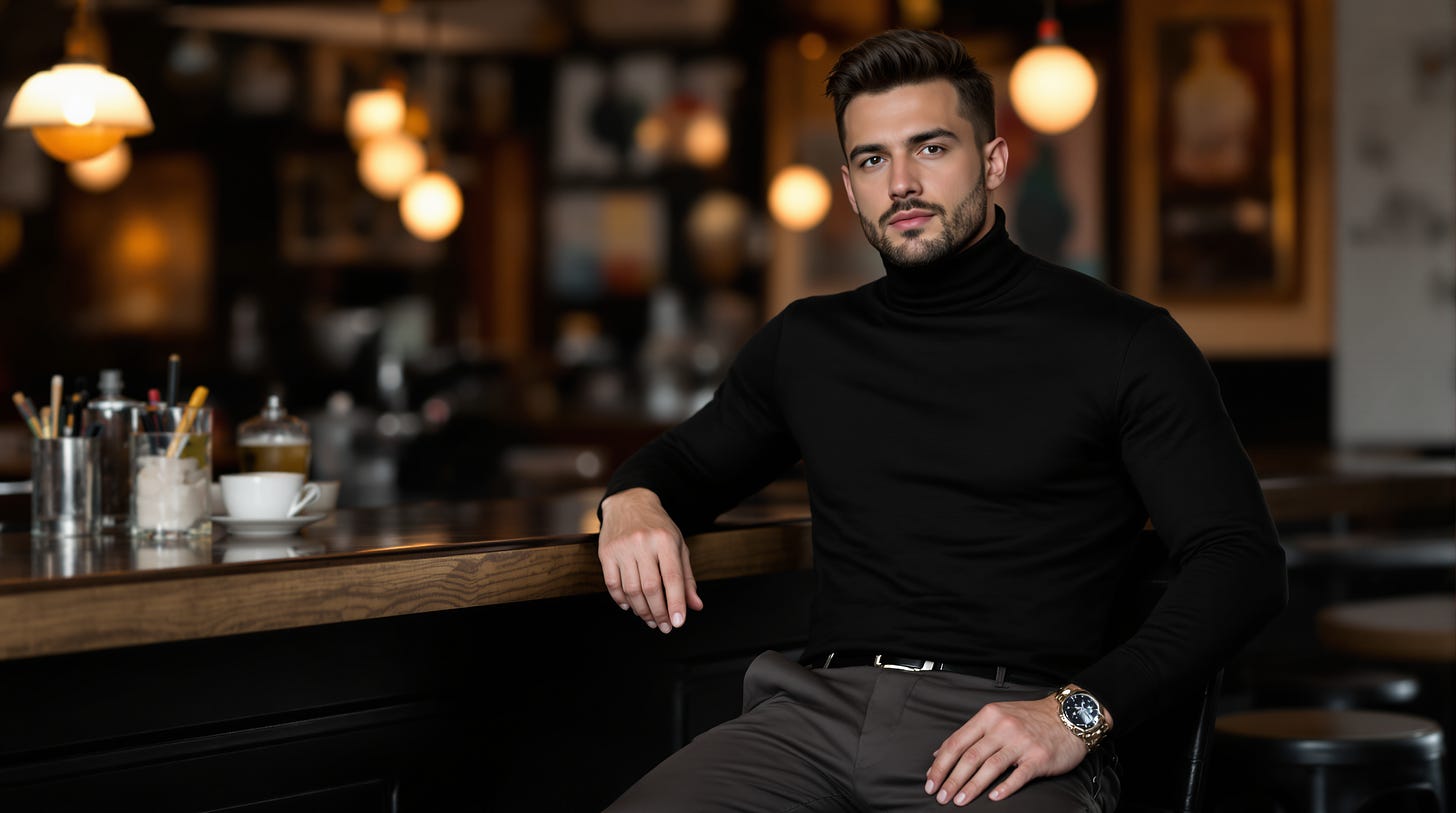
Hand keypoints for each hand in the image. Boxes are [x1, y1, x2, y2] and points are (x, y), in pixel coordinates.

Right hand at [598, 488, 703, 633]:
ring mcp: (622, 547)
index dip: (676, 603)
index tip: (678, 622)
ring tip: (650, 619)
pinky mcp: (606, 552)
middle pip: (651, 588)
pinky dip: (621, 600)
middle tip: (664, 626)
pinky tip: (630, 607)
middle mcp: (643, 543)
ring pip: (631, 590)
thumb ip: (686, 577)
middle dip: (659, 612)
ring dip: (641, 610)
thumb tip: (695, 606)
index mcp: (666, 540)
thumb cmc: (658, 527)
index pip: (673, 578)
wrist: (630, 502)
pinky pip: (612, 584)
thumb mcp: (678, 546)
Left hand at [923, 693, 1088, 805]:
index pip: (957, 742)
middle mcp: (1003, 728)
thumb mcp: (996, 716)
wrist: (1069, 716)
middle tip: (941, 796)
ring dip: (972, 786)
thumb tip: (938, 753)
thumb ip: (969, 734)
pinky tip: (993, 798)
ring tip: (959, 800)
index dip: (941, 764)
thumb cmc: (1030, 718)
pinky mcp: (1039, 757)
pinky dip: (1005, 787)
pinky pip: (1019, 775)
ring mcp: (1021, 742)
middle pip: (970, 756)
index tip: (931, 781)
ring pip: (990, 767)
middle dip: (952, 779)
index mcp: (988, 717)